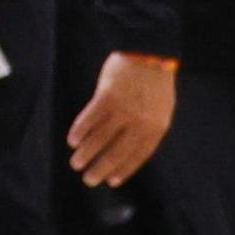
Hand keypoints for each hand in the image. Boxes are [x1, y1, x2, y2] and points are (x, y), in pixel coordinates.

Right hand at [68, 53, 177, 189]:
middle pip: (117, 150)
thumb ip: (148, 128)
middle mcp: (140, 122)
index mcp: (157, 127)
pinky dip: (80, 130)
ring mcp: (123, 109)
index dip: (124, 169)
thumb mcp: (161, 109)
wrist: (149, 53)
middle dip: (101, 167)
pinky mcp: (106, 96)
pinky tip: (72, 140)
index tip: (111, 181)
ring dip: (86, 152)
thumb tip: (130, 148)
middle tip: (88, 180)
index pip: (139, 155)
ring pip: (101, 137)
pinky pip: (90, 118)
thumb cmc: (155, 82)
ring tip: (75, 163)